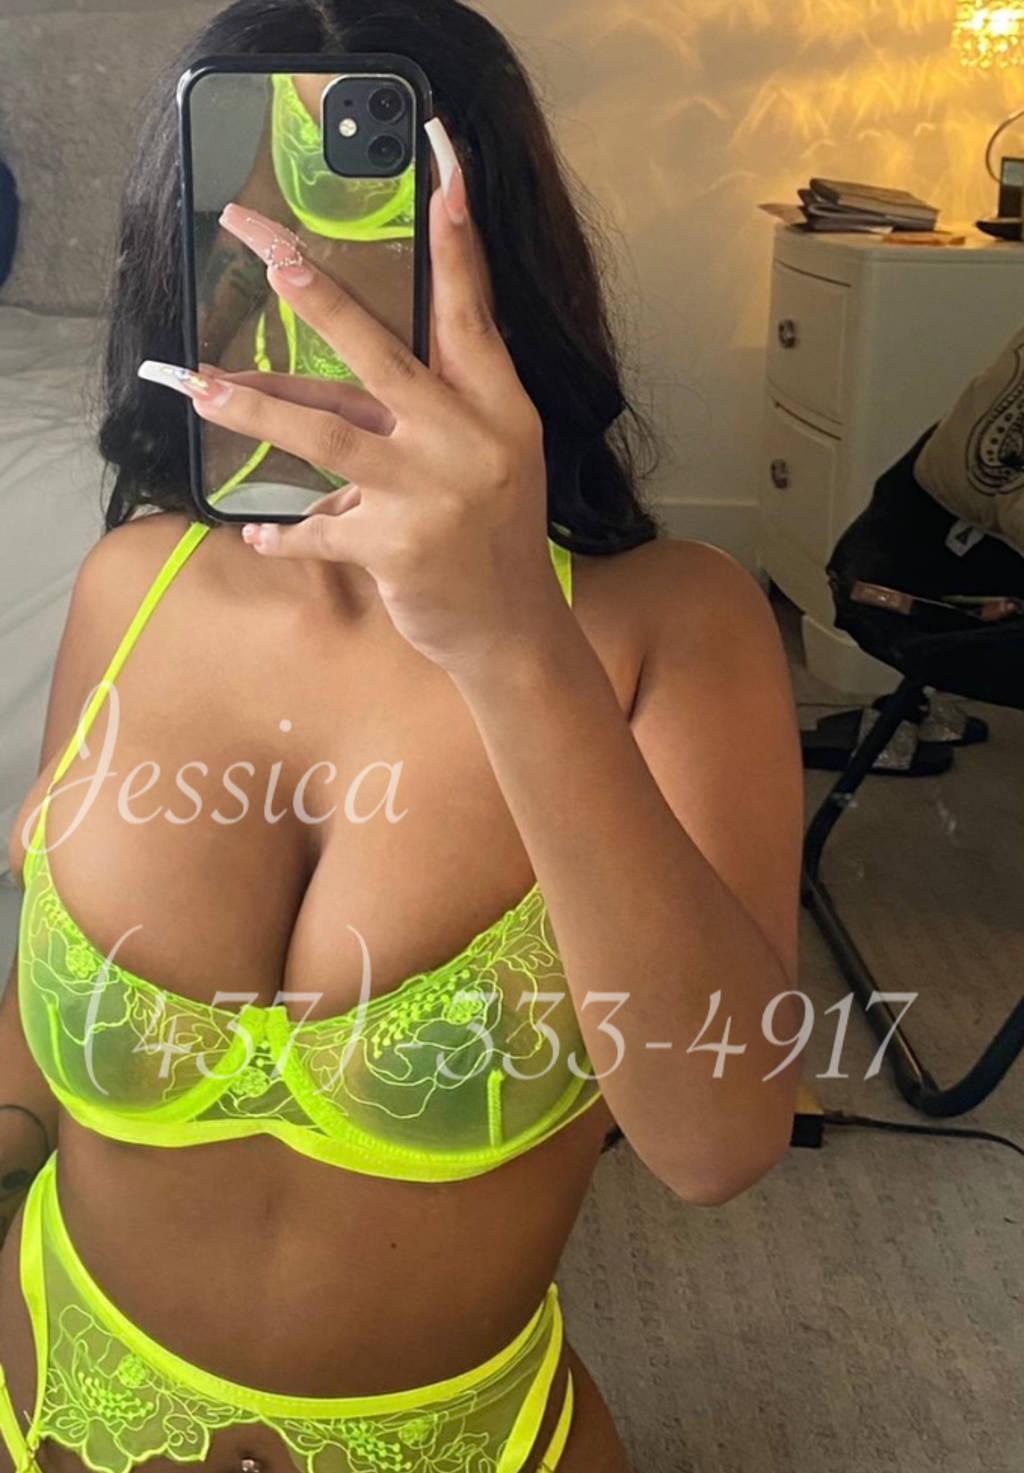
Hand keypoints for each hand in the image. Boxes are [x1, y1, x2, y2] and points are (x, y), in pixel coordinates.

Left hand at [140, 118, 568, 678]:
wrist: (511, 631)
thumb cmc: (494, 537)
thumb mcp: (485, 460)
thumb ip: (421, 414)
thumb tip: (319, 391)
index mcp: (498, 408)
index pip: (472, 311)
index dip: (456, 239)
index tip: (442, 162)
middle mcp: (468, 440)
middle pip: (378, 354)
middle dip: (317, 296)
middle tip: (267, 251)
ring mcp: (431, 493)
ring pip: (324, 436)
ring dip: (254, 409)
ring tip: (197, 387)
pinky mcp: (397, 546)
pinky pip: (320, 527)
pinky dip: (286, 533)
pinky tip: (256, 533)